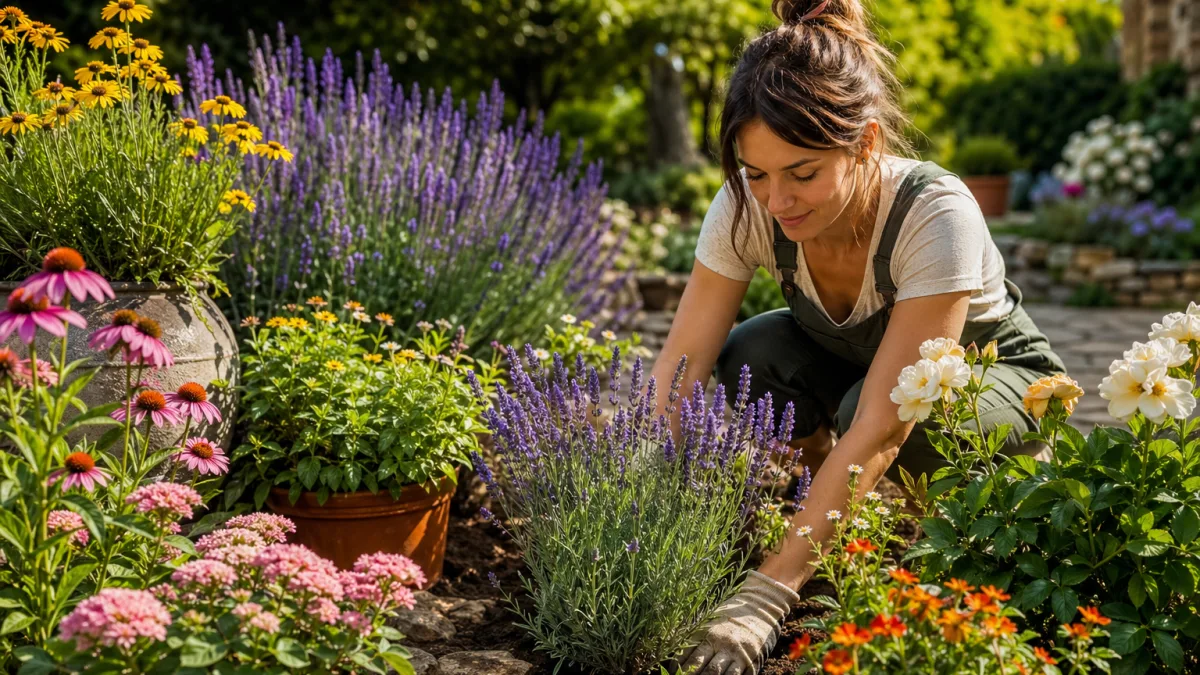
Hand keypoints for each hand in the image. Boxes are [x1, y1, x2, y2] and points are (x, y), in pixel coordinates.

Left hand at [675, 571, 798, 674]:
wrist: (760, 606)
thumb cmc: (730, 615)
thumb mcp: (709, 619)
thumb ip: (692, 632)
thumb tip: (671, 641)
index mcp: (706, 632)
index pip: (685, 655)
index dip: (677, 667)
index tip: (671, 673)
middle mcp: (719, 643)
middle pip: (699, 667)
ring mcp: (735, 653)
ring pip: (716, 674)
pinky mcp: (750, 660)